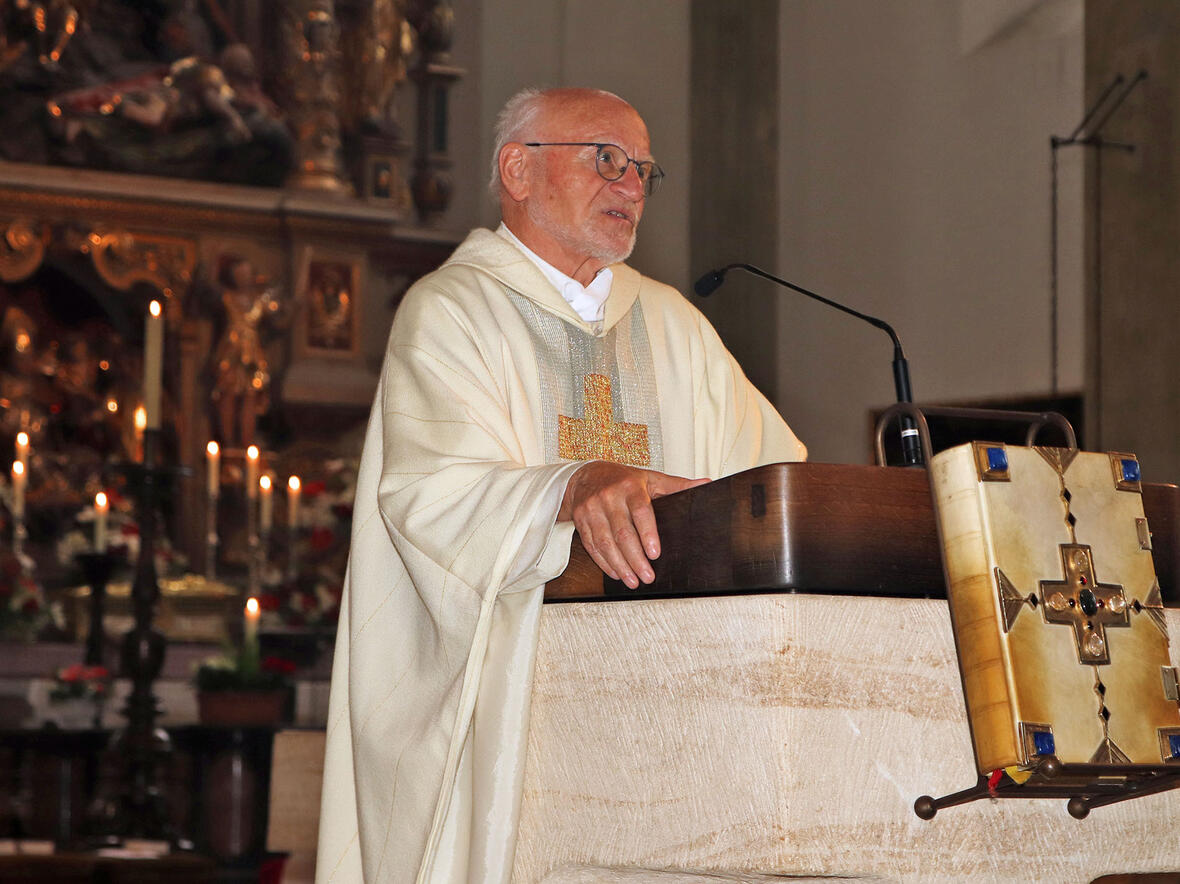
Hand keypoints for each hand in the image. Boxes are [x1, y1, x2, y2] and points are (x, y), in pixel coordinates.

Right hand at [558, 462, 708, 588]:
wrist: (586, 475)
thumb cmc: (623, 479)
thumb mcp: (651, 478)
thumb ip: (677, 485)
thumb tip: (706, 484)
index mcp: (630, 487)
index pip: (641, 511)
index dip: (648, 533)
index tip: (655, 553)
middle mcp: (609, 497)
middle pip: (622, 533)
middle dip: (635, 559)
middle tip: (647, 576)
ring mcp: (592, 509)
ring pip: (605, 543)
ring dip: (620, 565)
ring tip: (633, 581)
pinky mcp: (580, 520)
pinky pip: (591, 545)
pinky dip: (603, 563)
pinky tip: (616, 573)